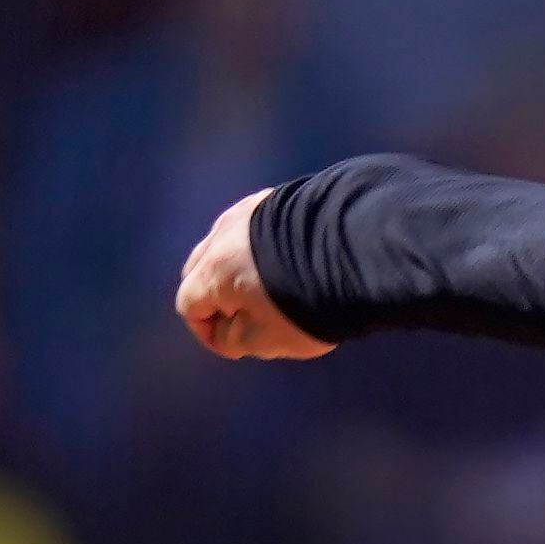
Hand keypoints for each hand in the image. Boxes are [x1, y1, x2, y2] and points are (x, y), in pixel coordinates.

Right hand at [175, 190, 329, 360]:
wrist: (355, 249)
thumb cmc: (307, 303)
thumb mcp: (267, 339)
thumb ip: (234, 339)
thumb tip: (224, 332)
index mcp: (213, 270)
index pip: (189, 303)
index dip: (205, 330)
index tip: (232, 345)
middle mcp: (223, 234)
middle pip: (200, 269)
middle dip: (214, 297)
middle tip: (243, 317)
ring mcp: (248, 210)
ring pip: (225, 245)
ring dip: (235, 270)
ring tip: (265, 290)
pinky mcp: (276, 198)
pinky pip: (253, 228)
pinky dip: (256, 248)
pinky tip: (283, 261)